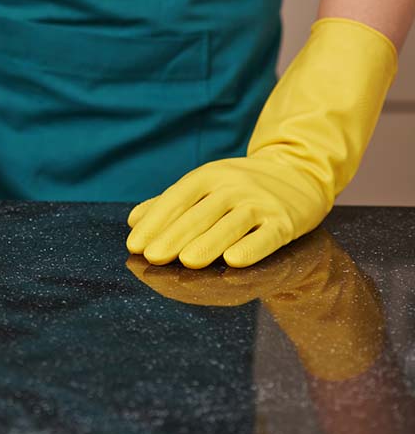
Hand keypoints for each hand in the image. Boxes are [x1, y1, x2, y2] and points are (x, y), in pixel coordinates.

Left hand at [128, 18, 396, 268]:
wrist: (300, 172)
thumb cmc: (240, 187)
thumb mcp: (205, 186)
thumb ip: (170, 203)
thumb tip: (134, 220)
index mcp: (208, 176)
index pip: (176, 199)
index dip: (155, 222)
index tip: (134, 246)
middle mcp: (233, 186)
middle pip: (199, 214)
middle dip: (174, 236)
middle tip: (152, 258)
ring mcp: (260, 202)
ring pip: (230, 224)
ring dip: (208, 242)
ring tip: (187, 261)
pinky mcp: (285, 221)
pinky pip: (267, 236)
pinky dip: (252, 247)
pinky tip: (234, 260)